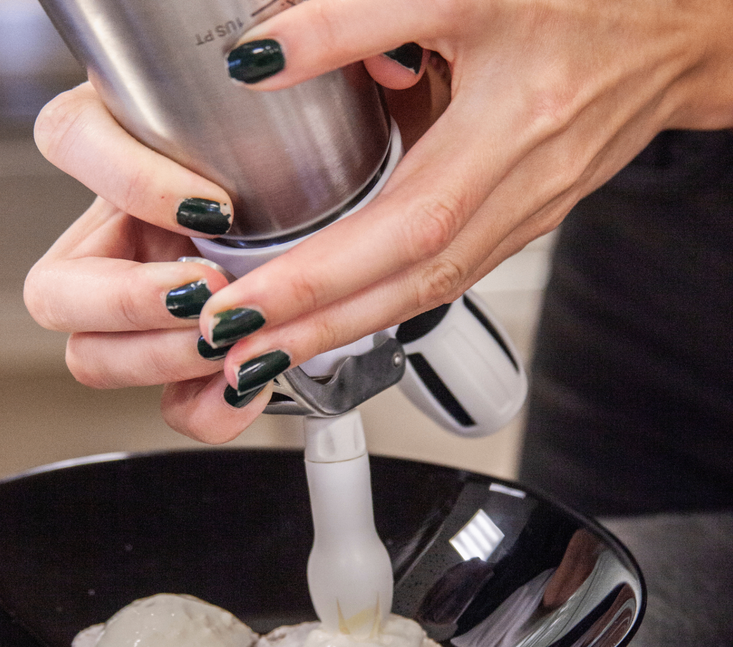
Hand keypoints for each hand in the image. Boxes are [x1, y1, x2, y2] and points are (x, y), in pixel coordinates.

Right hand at [24, 72, 447, 440]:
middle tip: (208, 295)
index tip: (213, 206)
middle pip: (53, 292)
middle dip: (128, 303)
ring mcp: (142, 311)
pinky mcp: (182, 362)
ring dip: (161, 359)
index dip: (130, 182)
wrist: (345, 211)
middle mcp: (116, 238)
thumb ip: (272, 55)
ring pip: (92, 358)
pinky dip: (207, 409)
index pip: (69, 143)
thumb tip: (274, 53)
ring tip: (231, 342)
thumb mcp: (283, 95)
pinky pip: (169, 405)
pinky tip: (248, 387)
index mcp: (122, 153)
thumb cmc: (311, 142)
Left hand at [198, 0, 732, 402]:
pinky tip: (331, 323)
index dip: (318, 274)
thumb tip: (258, 61)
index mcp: (511, 128)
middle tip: (233, 351)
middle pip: (405, 283)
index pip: (402, 223)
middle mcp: (517, 192)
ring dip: (339, 333)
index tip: (242, 303)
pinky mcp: (516, 226)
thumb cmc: (577, 1)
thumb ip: (355, 16)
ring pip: (421, 296)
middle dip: (312, 325)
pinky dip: (379, 311)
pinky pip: (441, 283)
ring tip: (264, 355)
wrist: (668, 32)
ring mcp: (520, 220)